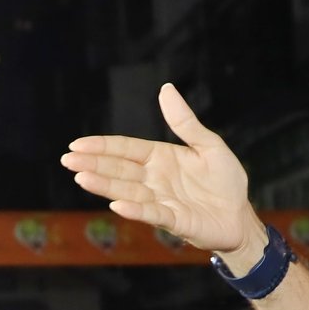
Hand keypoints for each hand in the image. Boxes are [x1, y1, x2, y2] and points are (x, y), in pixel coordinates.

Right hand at [62, 85, 264, 259]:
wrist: (241, 216)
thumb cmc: (225, 181)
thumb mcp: (209, 145)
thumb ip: (185, 122)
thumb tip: (166, 89)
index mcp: (160, 158)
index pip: (125, 149)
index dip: (101, 147)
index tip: (77, 144)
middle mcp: (154, 179)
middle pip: (118, 169)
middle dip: (93, 164)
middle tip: (67, 160)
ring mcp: (161, 200)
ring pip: (127, 191)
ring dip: (104, 185)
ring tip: (81, 177)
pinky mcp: (174, 220)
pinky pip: (151, 214)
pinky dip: (134, 210)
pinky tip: (116, 205)